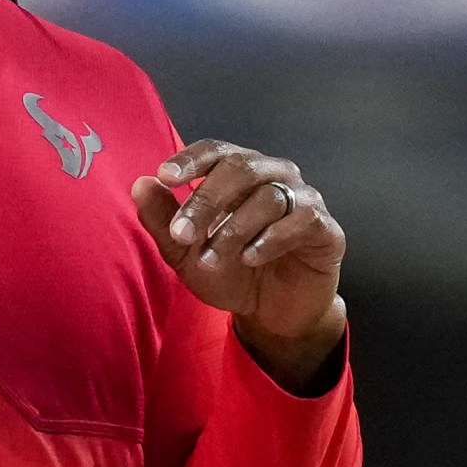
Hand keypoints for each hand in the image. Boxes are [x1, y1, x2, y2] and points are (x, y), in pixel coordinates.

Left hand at [134, 142, 345, 387]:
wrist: (271, 314)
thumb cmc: (231, 274)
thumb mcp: (186, 255)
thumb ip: (163, 222)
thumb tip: (140, 184)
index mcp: (240, 174)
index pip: (217, 151)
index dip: (192, 160)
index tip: (166, 177)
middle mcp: (274, 177)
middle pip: (242, 167)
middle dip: (206, 200)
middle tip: (182, 235)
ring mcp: (303, 200)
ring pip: (269, 195)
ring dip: (233, 228)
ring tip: (211, 259)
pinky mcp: (325, 229)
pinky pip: (301, 219)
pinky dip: (271, 238)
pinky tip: (250, 258)